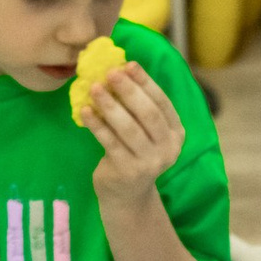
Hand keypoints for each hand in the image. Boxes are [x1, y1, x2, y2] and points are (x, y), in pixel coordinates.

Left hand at [84, 54, 186, 200]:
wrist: (127, 195)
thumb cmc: (134, 153)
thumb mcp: (145, 132)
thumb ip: (139, 107)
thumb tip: (120, 70)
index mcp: (176, 133)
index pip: (162, 103)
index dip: (146, 82)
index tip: (129, 64)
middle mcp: (167, 148)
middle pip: (148, 114)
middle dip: (129, 90)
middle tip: (110, 72)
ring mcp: (149, 162)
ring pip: (129, 128)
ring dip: (110, 106)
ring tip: (94, 88)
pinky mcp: (128, 171)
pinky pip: (110, 143)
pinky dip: (97, 125)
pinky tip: (85, 111)